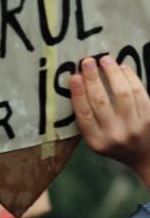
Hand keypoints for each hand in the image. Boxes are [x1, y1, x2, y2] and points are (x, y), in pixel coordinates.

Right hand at [70, 56, 149, 187]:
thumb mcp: (96, 140)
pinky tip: (123, 67)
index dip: (78, 94)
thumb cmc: (115, 143)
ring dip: (112, 73)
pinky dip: (130, 77)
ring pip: (122, 94)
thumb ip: (88, 119)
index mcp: (96, 141)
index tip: (74, 76)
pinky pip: (139, 93)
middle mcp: (115, 135)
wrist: (146, 158)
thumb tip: (79, 83)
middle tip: (87, 61)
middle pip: (101, 102)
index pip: (84, 114)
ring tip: (105, 59)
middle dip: (93, 78)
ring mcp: (135, 127)